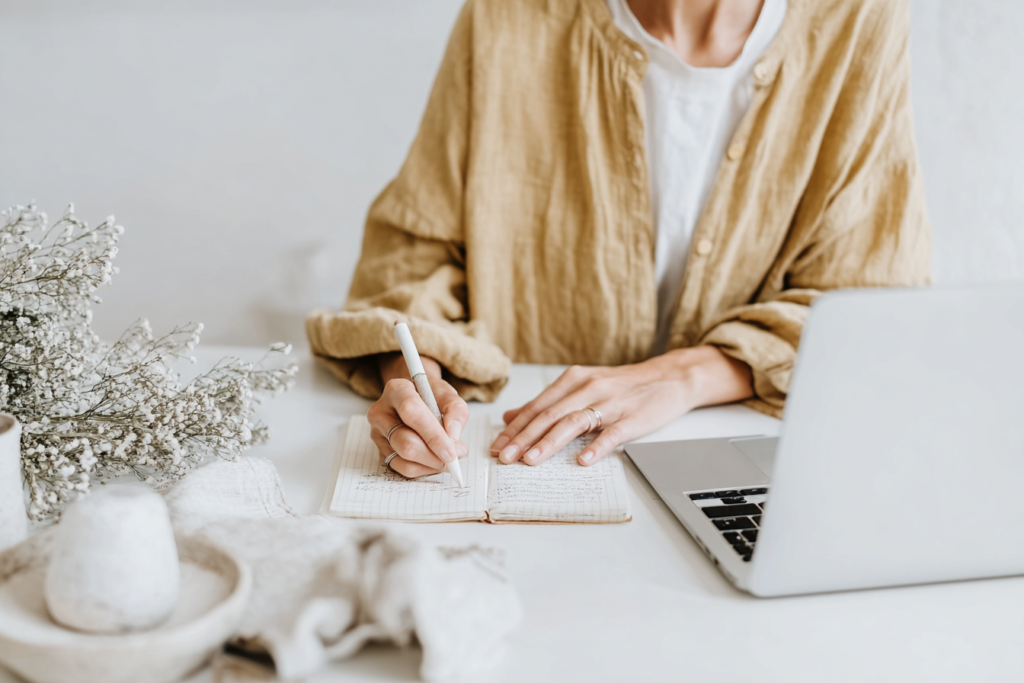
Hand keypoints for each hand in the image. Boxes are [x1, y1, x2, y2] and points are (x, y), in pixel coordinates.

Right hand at [367, 352, 468, 477]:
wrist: (415, 398)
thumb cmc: (431, 396)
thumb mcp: (448, 395)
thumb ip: (455, 412)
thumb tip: (452, 438)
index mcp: (397, 390)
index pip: (411, 412)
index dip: (433, 435)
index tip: (451, 452)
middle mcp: (381, 412)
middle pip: (405, 443)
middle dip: (433, 457)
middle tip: (454, 459)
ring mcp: (378, 434)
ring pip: (403, 460)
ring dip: (430, 466)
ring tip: (446, 459)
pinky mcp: (380, 451)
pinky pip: (401, 469)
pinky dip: (423, 470)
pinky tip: (434, 461)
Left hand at [489, 346, 753, 466]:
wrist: (669, 377)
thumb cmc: (623, 386)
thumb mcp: (582, 386)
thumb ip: (548, 402)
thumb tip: (511, 417)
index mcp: (574, 379)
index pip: (537, 406)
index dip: (515, 427)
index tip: (496, 445)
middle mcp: (589, 387)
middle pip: (550, 414)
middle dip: (524, 437)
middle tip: (504, 456)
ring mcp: (611, 402)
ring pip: (574, 422)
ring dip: (550, 442)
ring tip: (531, 460)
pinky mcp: (633, 417)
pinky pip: (612, 433)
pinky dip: (597, 446)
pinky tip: (582, 459)